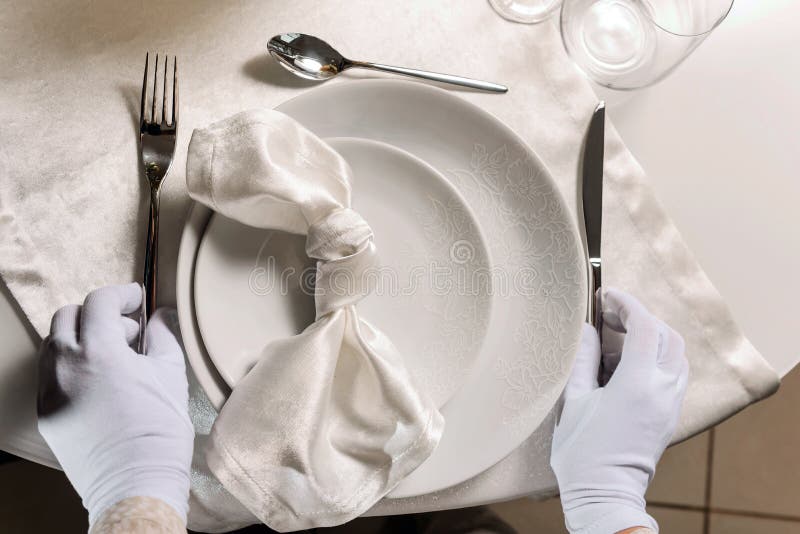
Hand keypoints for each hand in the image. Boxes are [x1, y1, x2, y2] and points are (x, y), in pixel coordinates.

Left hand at [37, 283, 192, 524]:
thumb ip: (163, 337)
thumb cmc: (160, 429)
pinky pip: (51, 374)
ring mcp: (50, 390)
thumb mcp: (170, 374)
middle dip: (97, 314)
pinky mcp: (46, 412)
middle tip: (127, 328)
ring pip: (54, 344)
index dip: (121, 294)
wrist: (135, 482)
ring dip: (81, 338)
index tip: (137, 299)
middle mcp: (65, 365)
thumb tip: (162, 316)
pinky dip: (72, 365)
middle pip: (68, 316)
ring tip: (112, 355)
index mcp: (100, 351)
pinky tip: (99, 381)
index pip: (100, 302)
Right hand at [550, 288, 688, 533]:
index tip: (607, 296)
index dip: (627, 304)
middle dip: (641, 318)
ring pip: (676, 355)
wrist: (604, 493)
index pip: (645, 326)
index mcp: (637, 383)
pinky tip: (629, 365)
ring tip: (619, 339)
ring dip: (653, 337)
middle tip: (611, 316)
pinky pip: (674, 375)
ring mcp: (670, 405)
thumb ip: (584, 359)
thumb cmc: (582, 452)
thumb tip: (587, 331)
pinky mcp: (669, 417)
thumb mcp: (574, 400)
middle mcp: (662, 390)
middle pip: (667, 336)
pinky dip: (657, 358)